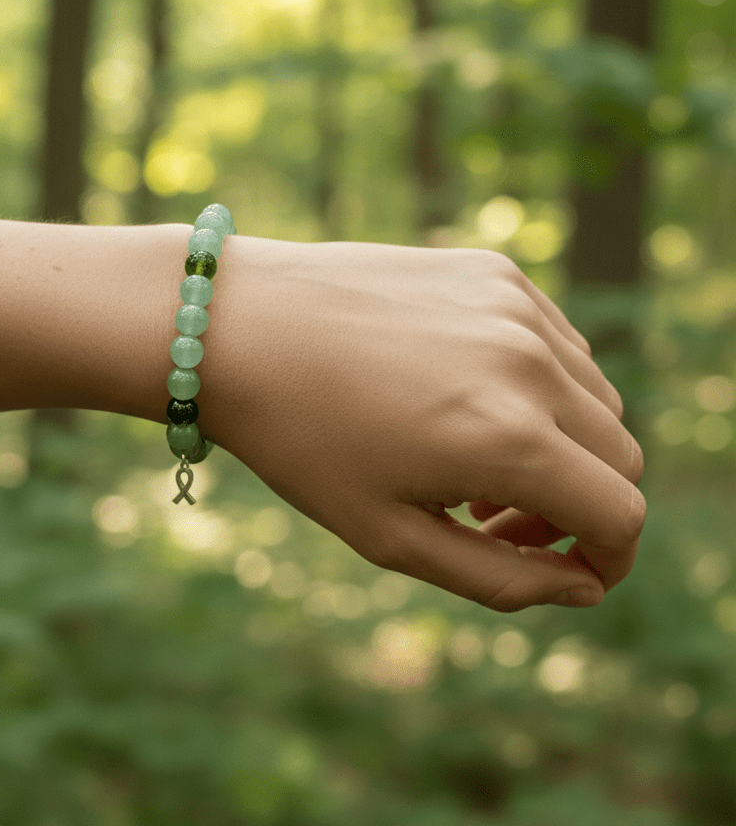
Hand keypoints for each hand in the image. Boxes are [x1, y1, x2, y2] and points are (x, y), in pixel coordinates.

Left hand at [199, 236, 645, 611]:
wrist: (236, 327)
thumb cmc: (300, 439)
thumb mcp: (389, 535)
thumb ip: (500, 579)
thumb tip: (582, 587)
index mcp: (506, 437)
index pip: (619, 514)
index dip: (609, 558)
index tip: (576, 573)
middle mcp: (528, 364)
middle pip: (618, 455)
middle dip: (580, 505)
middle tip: (497, 520)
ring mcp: (514, 306)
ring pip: (593, 396)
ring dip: (561, 442)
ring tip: (471, 458)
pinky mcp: (494, 270)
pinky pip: (555, 341)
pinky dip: (537, 382)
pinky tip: (461, 395)